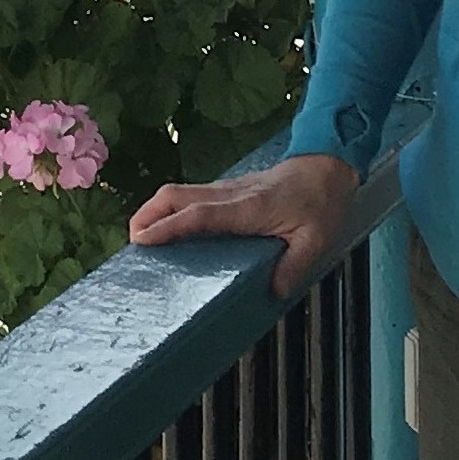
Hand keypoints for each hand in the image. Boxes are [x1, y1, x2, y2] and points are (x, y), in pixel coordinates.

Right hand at [128, 153, 358, 296]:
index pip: (198, 215)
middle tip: (132, 244)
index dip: (168, 227)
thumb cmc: (319, 202)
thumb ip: (294, 266)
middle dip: (146, 215)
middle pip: (174, 195)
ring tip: (141, 240)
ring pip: (178, 192)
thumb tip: (272, 292)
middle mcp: (229, 194)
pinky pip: (189, 196)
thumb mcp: (316, 240)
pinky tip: (168, 229)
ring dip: (153, 211)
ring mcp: (225, 189)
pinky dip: (169, 210)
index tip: (142, 241)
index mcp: (247, 208)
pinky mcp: (226, 190)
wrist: (326, 166)